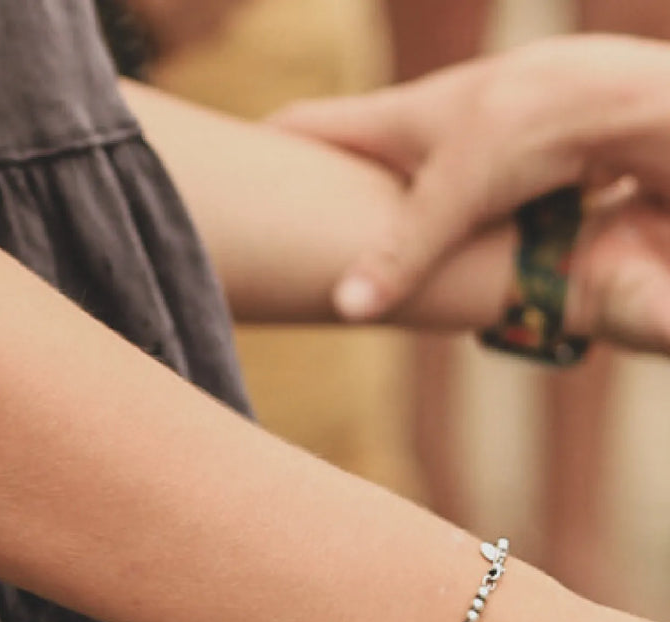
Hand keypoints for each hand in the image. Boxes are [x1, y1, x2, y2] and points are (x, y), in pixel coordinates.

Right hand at [271, 34, 669, 321]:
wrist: (615, 97)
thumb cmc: (528, 126)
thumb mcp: (453, 195)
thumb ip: (399, 255)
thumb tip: (346, 308)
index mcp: (387, 121)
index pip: (299, 125)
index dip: (258, 144)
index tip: (222, 166)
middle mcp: (414, 125)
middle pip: (339, 154)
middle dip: (306, 184)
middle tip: (274, 221)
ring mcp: (454, 139)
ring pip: (392, 175)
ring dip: (365, 205)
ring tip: (340, 246)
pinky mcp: (493, 157)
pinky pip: (439, 191)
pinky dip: (421, 217)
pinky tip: (426, 247)